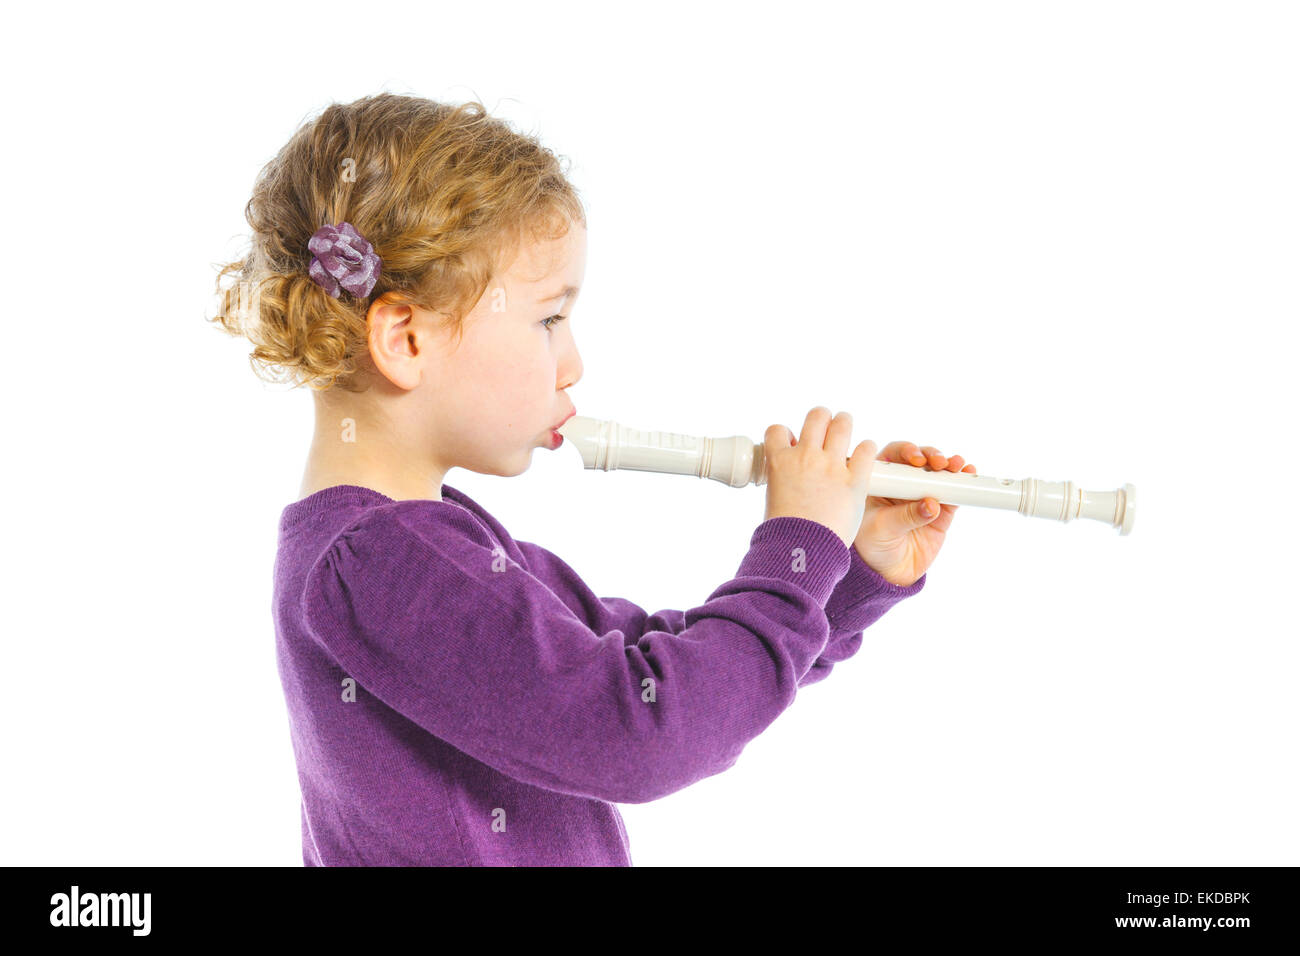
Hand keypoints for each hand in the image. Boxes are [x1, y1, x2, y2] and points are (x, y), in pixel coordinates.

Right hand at [763, 407, 876, 547]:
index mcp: (779, 461)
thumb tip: (790, 478)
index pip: (778, 430)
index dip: (786, 435)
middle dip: (821, 419)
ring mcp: (831, 466)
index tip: (792, 443)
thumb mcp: (774, 498)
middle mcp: (805, 456)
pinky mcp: (854, 479)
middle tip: (826, 429)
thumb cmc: (785, 532)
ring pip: (842, 424)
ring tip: (846, 429)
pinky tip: (864, 455)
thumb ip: (784, 480)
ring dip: (844, 424)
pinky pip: (865, 449)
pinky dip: (866, 449)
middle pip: (816, 417)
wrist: (801, 549)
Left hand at [852, 441, 976, 586]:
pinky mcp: (942, 509)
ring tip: (958, 468)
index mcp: (882, 481)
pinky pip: (953, 493)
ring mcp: (924, 494)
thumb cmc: (874, 545)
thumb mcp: (883, 529)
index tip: (916, 460)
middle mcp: (903, 483)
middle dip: (932, 457)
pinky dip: (962, 484)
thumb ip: (906, 516)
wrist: (891, 571)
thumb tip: (931, 505)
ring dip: (950, 467)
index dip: (906, 452)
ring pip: (939, 473)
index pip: (893, 457)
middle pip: (920, 460)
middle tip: (940, 464)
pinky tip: (969, 475)